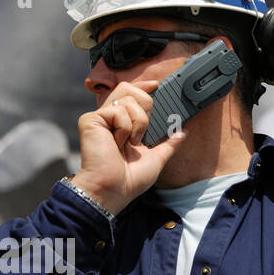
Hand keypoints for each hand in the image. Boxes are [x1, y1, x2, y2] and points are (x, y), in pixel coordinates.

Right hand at [70, 80, 185, 214]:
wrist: (113, 189)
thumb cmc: (129, 179)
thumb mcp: (156, 158)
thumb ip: (168, 143)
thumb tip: (182, 131)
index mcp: (122, 125)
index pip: (130, 95)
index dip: (143, 86)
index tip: (156, 85)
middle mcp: (109, 119)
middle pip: (127, 88)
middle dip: (145, 103)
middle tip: (144, 128)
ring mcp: (99, 118)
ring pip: (127, 99)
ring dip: (138, 122)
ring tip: (130, 142)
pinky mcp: (91, 120)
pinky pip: (118, 110)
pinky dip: (126, 128)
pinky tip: (118, 142)